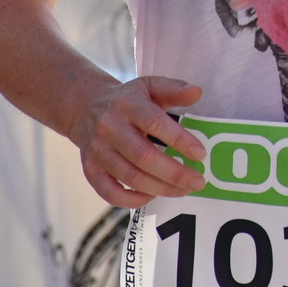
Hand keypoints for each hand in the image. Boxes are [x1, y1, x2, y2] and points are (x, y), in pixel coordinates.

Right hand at [68, 76, 207, 207]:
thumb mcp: (150, 86)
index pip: (154, 123)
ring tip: (183, 190)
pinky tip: (153, 196)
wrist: (87, 108)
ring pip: (130, 177)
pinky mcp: (90, 169)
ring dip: (160, 188)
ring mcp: (98, 151)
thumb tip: (197, 92)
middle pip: (143, 157)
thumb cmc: (129, 100)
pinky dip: (132, 200)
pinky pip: (109, 193)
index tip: (200, 154)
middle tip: (198, 181)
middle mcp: (110, 128)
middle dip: (174, 173)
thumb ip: (174, 89)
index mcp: (128, 105)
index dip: (179, 140)